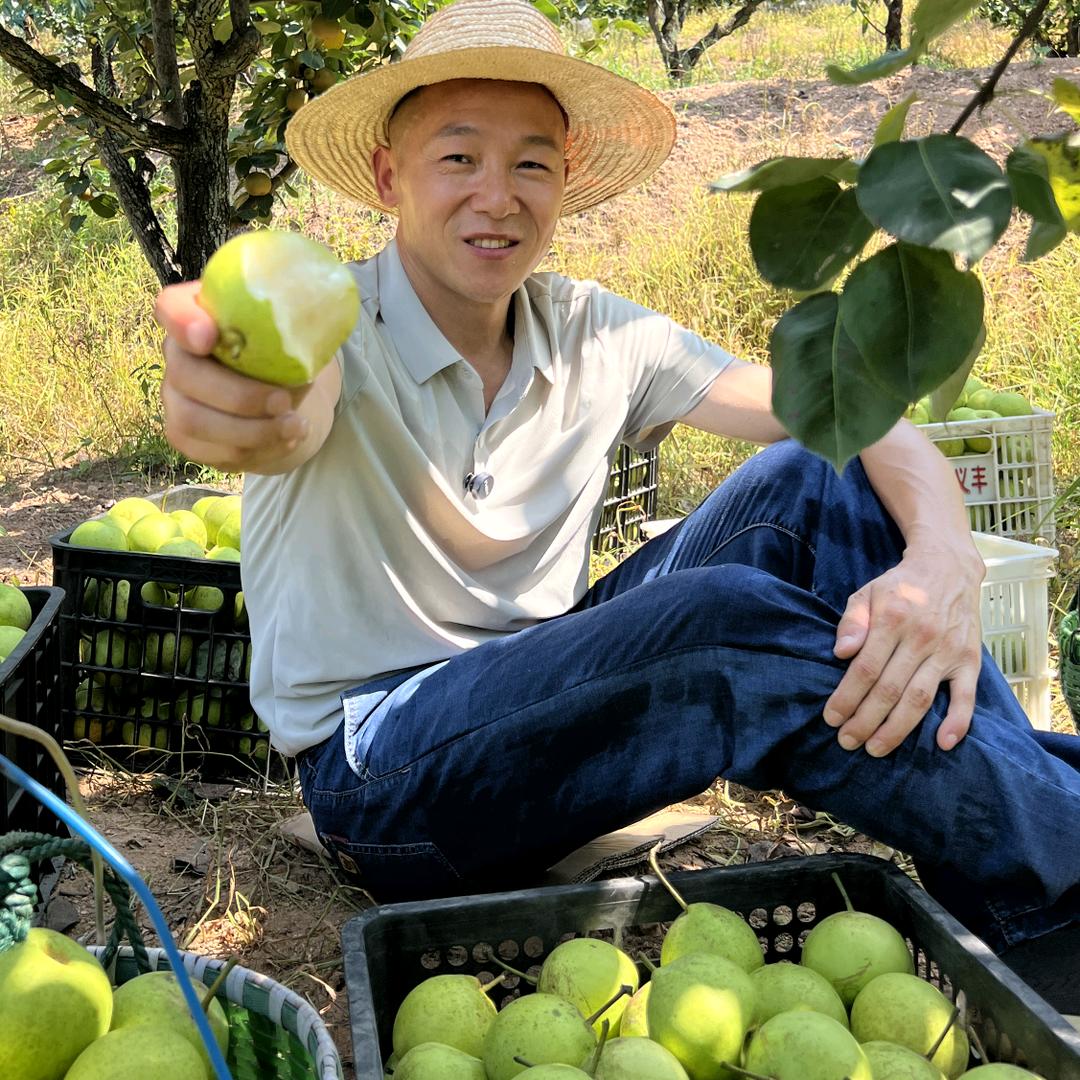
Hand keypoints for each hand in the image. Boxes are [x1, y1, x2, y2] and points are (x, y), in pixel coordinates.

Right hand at [154, 280, 310, 472]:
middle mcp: (178, 356)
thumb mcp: (296, 327)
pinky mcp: (187, 438)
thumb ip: (297, 314)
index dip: (182, 321)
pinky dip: (256, 450)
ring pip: (194, 420)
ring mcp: (177, 399)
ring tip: (296, 426)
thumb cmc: (286, 354)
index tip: (209, 335)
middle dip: (238, 395)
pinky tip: (287, 440)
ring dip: (251, 430)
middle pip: (184, 374)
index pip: (171, 307)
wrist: (286, 401)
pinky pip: (211, 452)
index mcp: (199, 316)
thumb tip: (321, 307)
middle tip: (284, 402)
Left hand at [822, 547, 983, 755]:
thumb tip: (841, 653)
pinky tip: (942, 743)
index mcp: (893, 620)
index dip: (847, 697)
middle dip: (865, 720)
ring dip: (897, 729)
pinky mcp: (970, 660)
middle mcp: (921, 638)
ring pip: (920, 698)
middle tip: (847, 742)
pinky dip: (958, 722)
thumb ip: (852, 622)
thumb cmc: (900, 586)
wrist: (948, 568)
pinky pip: (966, 696)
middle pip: (889, 689)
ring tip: (876, 749)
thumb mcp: (868, 592)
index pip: (865, 669)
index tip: (831, 718)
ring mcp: (948, 651)